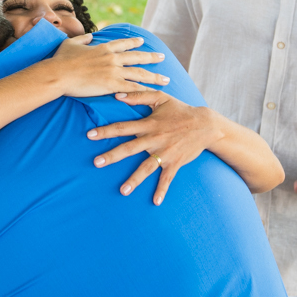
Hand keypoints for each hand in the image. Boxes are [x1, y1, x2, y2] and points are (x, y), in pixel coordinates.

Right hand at [45, 34, 168, 97]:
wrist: (59, 74)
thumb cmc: (61, 60)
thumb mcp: (71, 43)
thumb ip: (82, 39)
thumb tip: (88, 35)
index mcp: (103, 48)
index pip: (123, 44)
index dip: (134, 42)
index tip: (143, 41)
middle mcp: (112, 58)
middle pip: (137, 57)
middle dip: (151, 57)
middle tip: (162, 56)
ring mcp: (113, 71)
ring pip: (140, 73)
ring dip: (154, 76)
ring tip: (166, 79)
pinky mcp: (112, 84)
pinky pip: (133, 88)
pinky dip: (144, 90)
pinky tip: (153, 93)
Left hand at [88, 91, 214, 204]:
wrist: (206, 125)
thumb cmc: (181, 110)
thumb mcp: (161, 98)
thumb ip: (138, 95)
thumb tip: (117, 95)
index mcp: (149, 124)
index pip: (123, 127)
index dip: (106, 131)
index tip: (90, 135)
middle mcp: (154, 139)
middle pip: (130, 148)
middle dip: (112, 156)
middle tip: (96, 163)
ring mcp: (165, 152)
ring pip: (147, 167)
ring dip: (135, 179)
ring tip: (123, 191)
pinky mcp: (175, 163)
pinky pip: (167, 178)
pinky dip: (162, 190)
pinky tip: (156, 201)